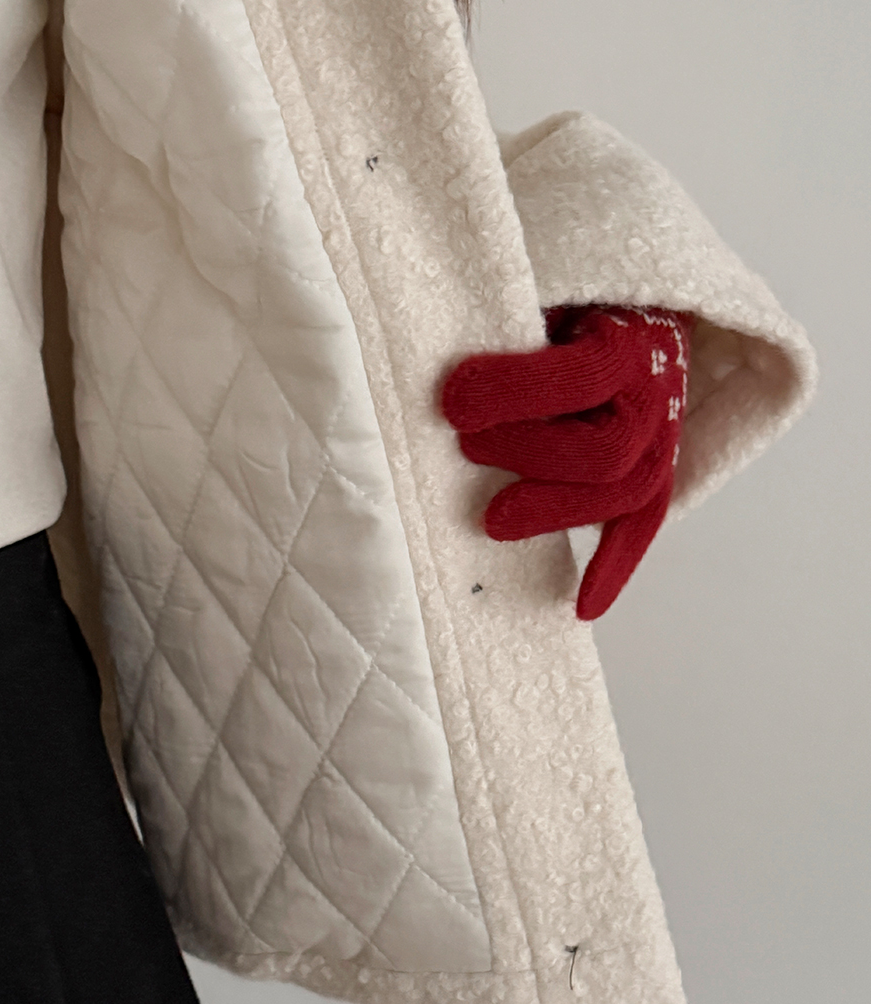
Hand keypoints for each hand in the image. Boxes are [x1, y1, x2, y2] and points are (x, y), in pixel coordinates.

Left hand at [440, 305, 692, 618]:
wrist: (625, 308)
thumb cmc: (565, 301)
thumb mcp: (541, 292)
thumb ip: (506, 319)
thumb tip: (444, 369)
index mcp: (631, 336)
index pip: (584, 376)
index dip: (517, 392)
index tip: (454, 401)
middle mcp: (658, 393)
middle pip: (608, 451)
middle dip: (531, 455)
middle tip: (467, 448)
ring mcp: (663, 439)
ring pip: (626, 495)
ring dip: (555, 513)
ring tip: (491, 520)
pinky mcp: (654, 474)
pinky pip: (644, 526)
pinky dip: (614, 567)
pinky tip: (581, 606)